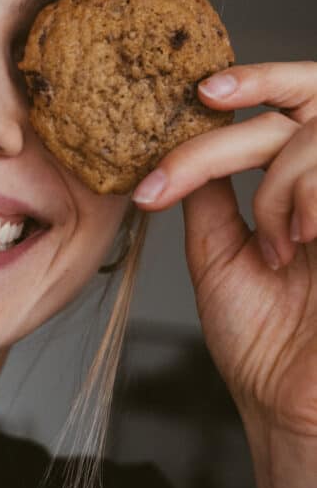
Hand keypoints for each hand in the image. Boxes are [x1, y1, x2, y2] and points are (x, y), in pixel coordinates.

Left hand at [131, 61, 316, 436]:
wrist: (291, 405)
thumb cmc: (258, 340)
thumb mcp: (219, 252)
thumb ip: (211, 193)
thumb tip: (183, 136)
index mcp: (302, 190)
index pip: (287, 111)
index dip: (255, 82)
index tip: (201, 92)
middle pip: (312, 98)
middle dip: (262, 82)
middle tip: (211, 96)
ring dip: (280, 181)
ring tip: (277, 242)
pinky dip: (309, 191)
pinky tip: (305, 239)